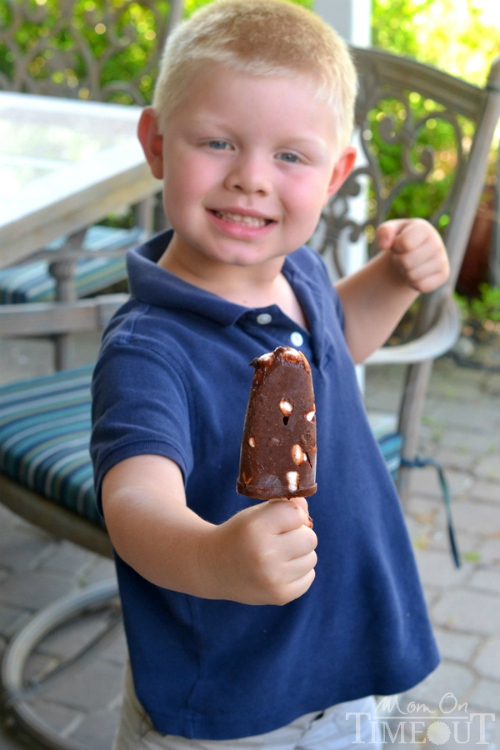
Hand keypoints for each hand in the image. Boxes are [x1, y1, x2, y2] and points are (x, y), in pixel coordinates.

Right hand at [201, 498, 316, 605]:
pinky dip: (299, 572)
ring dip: (300, 554)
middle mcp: (264, 554)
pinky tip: (280, 570)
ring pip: (311, 557)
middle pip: (310, 537)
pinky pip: (309, 577)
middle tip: (279, 539)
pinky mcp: (279, 596)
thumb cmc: (240, 534)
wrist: (213, 566)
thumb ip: (284, 506)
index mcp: (256, 527)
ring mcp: (272, 578)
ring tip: (278, 555)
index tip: (279, 520)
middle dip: (299, 535)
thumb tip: (306, 512)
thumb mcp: (255, 514)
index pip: (297, 514)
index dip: (292, 514)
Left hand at [376, 218, 449, 293]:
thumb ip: (384, 232)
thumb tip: (383, 245)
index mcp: (424, 229)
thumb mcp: (389, 232)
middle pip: (406, 262)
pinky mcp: (444, 275)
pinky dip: (413, 282)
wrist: (412, 253)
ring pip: (413, 275)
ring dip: (405, 272)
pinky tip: (416, 273)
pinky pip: (421, 286)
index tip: (398, 244)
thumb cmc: (399, 240)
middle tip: (403, 256)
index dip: (395, 247)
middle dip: (399, 261)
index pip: (404, 243)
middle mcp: (437, 243)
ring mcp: (442, 260)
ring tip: (409, 263)